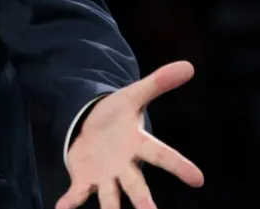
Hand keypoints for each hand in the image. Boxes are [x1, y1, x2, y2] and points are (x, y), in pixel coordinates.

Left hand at [57, 61, 204, 208]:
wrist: (92, 126)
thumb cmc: (117, 113)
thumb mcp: (133, 94)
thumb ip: (158, 82)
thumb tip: (189, 65)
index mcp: (138, 144)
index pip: (162, 155)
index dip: (179, 166)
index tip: (198, 179)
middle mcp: (126, 165)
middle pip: (137, 185)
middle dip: (144, 201)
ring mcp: (106, 175)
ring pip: (111, 197)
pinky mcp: (85, 179)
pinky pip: (78, 193)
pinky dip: (71, 201)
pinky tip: (61, 207)